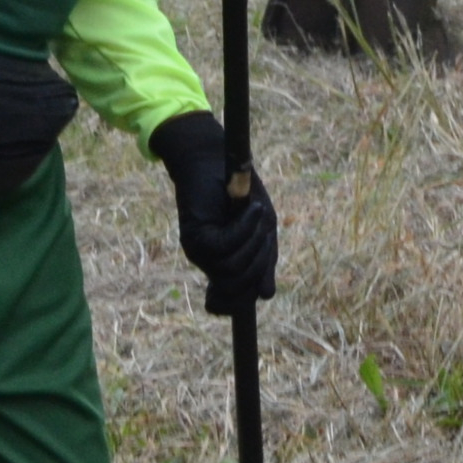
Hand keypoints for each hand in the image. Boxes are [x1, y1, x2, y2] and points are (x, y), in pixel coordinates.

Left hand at [151, 111, 276, 315]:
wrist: (214, 159)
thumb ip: (263, 261)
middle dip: (261, 263)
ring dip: (253, 242)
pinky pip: (224, 245)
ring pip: (232, 267)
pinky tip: (252, 209)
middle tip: (267, 232)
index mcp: (223, 264)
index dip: (241, 303)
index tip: (259, 294)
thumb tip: (266, 296)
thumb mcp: (260, 230)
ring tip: (258, 215)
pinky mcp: (195, 234)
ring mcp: (199, 251)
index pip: (229, 301)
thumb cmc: (240, 194)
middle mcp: (208, 262)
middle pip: (238, 287)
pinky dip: (242, 228)